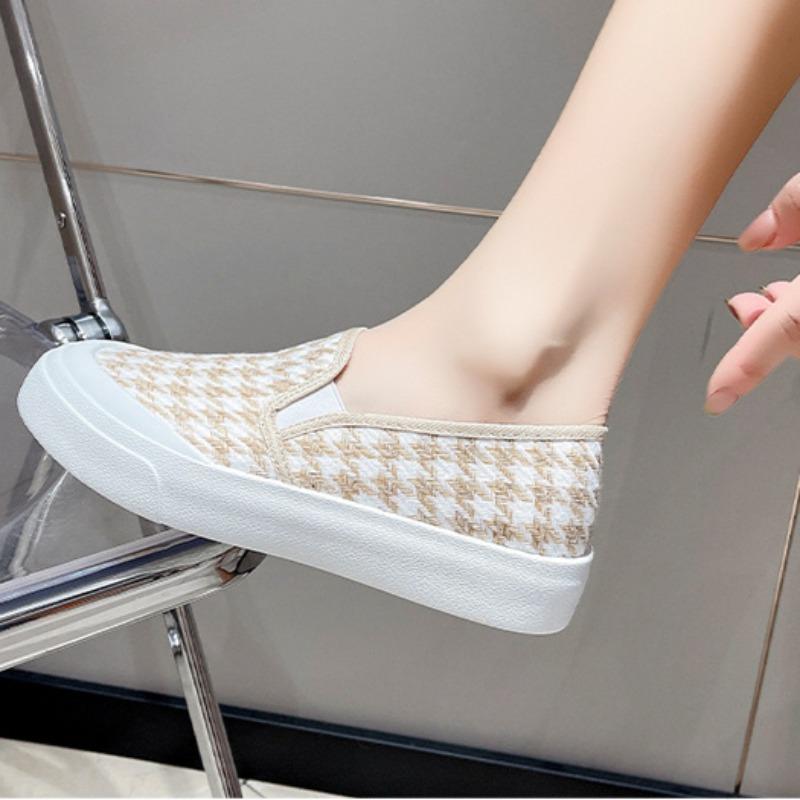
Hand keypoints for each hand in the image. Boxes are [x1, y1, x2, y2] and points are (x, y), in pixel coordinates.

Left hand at [705, 173, 799, 414]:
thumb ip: (795, 204)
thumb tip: (757, 237)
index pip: (788, 329)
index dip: (746, 367)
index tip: (717, 397)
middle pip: (799, 334)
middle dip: (763, 327)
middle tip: (744, 304)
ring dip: (787, 320)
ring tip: (773, 294)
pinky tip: (794, 292)